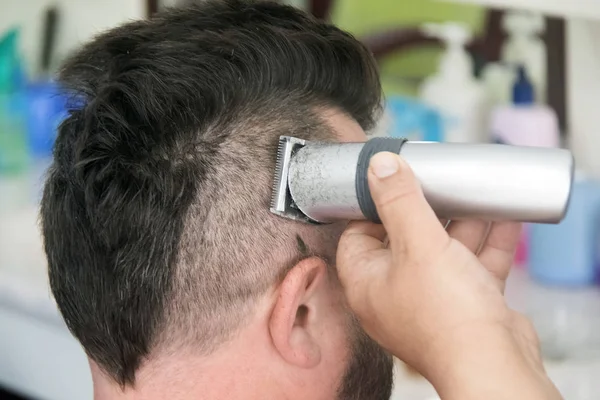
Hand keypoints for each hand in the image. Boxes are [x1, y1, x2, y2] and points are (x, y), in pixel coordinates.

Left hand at [336, 152, 560, 398]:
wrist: (493, 364)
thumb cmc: (446, 317)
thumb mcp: (418, 245)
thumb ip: (399, 202)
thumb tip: (379, 167)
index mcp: (367, 281)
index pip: (357, 234)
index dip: (372, 208)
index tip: (391, 184)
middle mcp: (395, 292)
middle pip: (404, 239)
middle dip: (427, 210)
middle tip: (439, 184)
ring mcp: (431, 300)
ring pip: (443, 251)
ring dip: (462, 223)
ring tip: (476, 195)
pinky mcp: (464, 306)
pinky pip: (473, 266)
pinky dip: (487, 243)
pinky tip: (505, 219)